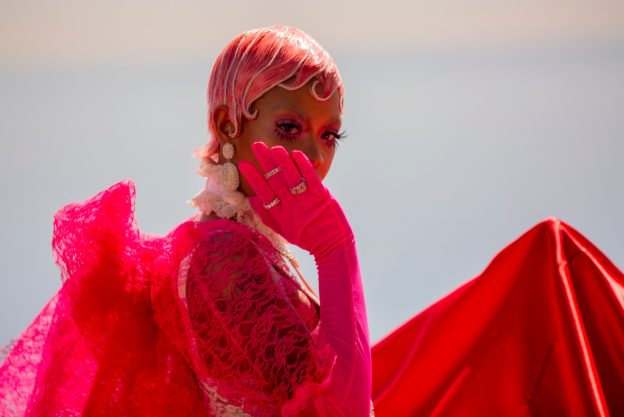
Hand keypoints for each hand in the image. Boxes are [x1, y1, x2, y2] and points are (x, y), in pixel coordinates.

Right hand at [238, 141, 353, 258]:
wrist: (333, 248)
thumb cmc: (308, 238)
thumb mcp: (284, 231)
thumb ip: (268, 216)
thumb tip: (252, 200)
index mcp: (280, 214)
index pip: (263, 193)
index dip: (253, 178)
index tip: (243, 164)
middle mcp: (291, 207)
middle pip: (275, 180)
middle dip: (265, 162)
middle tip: (257, 146)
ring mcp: (307, 201)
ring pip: (291, 178)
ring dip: (283, 161)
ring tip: (275, 148)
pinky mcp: (322, 197)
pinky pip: (311, 179)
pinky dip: (304, 166)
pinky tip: (296, 154)